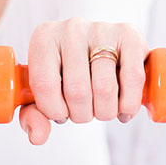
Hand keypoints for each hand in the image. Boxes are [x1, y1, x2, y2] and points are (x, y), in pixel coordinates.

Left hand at [18, 18, 147, 143]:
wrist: (99, 45)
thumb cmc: (66, 72)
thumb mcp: (43, 92)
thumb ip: (33, 116)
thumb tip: (38, 136)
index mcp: (43, 38)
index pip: (45, 85)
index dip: (55, 111)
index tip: (62, 113)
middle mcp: (71, 28)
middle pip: (77, 91)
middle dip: (82, 115)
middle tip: (85, 111)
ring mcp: (101, 28)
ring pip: (105, 88)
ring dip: (106, 112)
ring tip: (103, 109)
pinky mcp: (129, 34)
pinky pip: (132, 78)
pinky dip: (129, 104)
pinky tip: (124, 109)